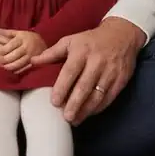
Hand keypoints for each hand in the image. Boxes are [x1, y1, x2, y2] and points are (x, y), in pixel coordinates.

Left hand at [0, 29, 46, 72]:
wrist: (43, 43)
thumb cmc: (28, 37)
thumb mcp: (19, 32)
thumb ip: (8, 32)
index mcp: (22, 39)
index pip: (10, 46)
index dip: (2, 50)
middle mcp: (26, 48)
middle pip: (14, 55)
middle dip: (5, 59)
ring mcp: (31, 56)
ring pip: (19, 63)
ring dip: (10, 66)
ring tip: (3, 67)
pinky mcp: (35, 63)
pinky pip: (25, 68)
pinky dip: (18, 70)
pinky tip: (12, 71)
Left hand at [29, 18, 143, 123]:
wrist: (121, 35)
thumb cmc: (90, 40)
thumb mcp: (70, 41)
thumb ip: (52, 53)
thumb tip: (33, 61)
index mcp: (81, 52)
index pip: (70, 72)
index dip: (62, 88)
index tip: (54, 102)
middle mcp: (96, 63)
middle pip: (84, 86)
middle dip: (75, 103)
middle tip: (66, 117)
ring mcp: (110, 72)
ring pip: (98, 95)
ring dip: (86, 109)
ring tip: (76, 120)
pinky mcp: (121, 80)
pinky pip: (109, 97)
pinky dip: (99, 107)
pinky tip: (90, 113)